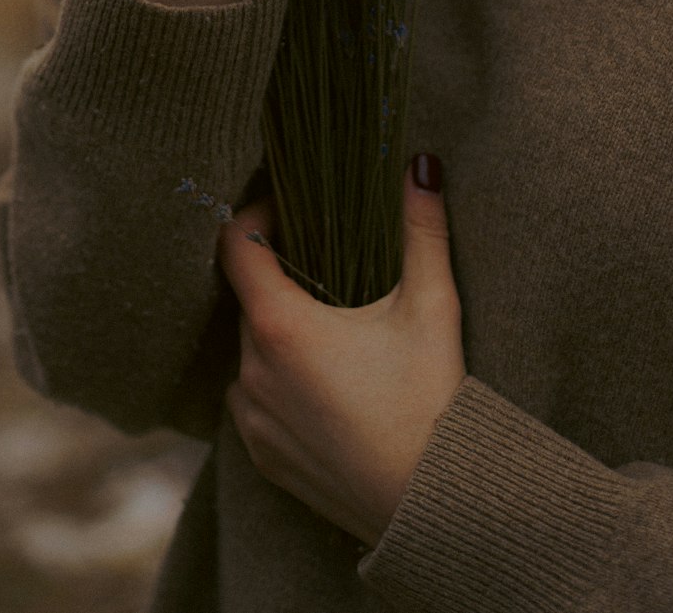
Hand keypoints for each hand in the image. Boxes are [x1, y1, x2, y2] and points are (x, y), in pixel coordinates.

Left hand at [216, 157, 466, 549]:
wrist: (437, 507)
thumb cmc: (432, 402)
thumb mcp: (432, 306)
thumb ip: (422, 229)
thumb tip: (422, 164)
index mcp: (281, 326)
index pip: (235, 246)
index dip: (257, 215)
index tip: (290, 208)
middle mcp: (251, 372)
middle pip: (250, 298)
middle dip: (283, 276)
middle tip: (329, 266)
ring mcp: (252, 420)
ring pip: (252, 351)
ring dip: (280, 333)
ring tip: (333, 330)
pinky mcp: (262, 458)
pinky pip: (255, 400)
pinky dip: (279, 382)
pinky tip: (327, 385)